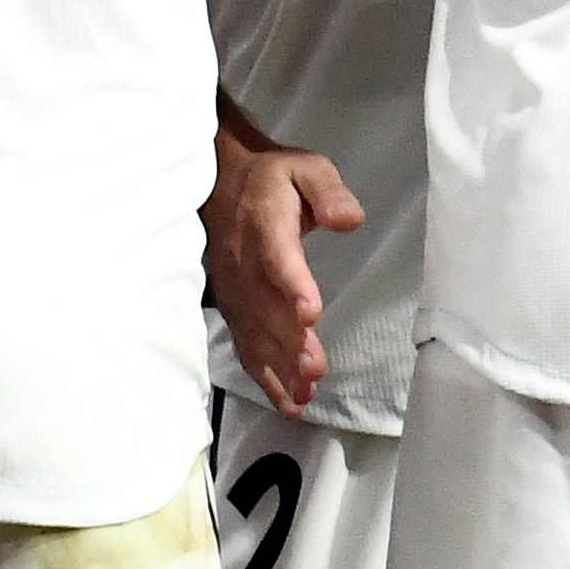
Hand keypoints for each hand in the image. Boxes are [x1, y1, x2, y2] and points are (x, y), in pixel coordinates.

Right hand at [203, 119, 361, 417]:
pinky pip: (245, 344)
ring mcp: (235, 289)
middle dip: (288, 342)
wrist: (220, 183)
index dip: (292, 286)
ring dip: (278, 366)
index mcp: (265, 224)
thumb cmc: (274, 179)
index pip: (277, 257)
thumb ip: (328, 192)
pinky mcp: (234, 308)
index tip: (309, 314)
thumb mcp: (306, 168)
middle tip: (312, 370)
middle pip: (265, 306)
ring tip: (303, 395)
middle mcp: (244, 262)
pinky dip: (264, 375)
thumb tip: (349, 220)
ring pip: (255, 332)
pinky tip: (288, 400)